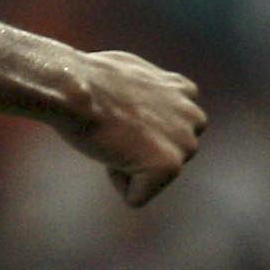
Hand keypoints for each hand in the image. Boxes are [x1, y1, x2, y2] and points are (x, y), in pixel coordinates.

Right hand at [55, 50, 205, 205]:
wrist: (75, 89)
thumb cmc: (85, 79)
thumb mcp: (126, 73)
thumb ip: (144, 91)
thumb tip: (130, 100)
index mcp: (184, 92)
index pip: (163, 130)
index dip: (129, 128)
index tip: (112, 111)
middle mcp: (194, 117)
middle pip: (160, 157)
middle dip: (134, 151)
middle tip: (111, 128)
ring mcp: (186, 143)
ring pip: (151, 177)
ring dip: (126, 165)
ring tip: (110, 138)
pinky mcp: (170, 166)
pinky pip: (137, 196)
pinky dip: (116, 181)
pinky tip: (108, 151)